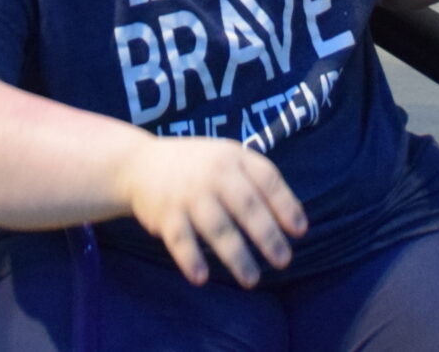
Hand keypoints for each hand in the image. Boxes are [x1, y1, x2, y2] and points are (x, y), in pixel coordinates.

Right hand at [118, 137, 307, 287]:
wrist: (140, 163)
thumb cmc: (196, 166)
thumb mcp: (226, 158)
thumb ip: (256, 181)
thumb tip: (295, 220)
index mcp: (232, 157)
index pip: (266, 179)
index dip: (285, 205)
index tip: (299, 231)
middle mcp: (212, 174)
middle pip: (246, 206)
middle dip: (267, 236)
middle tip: (283, 261)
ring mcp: (188, 195)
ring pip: (217, 228)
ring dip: (236, 256)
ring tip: (252, 280)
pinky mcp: (166, 215)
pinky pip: (180, 240)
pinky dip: (190, 259)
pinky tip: (202, 278)